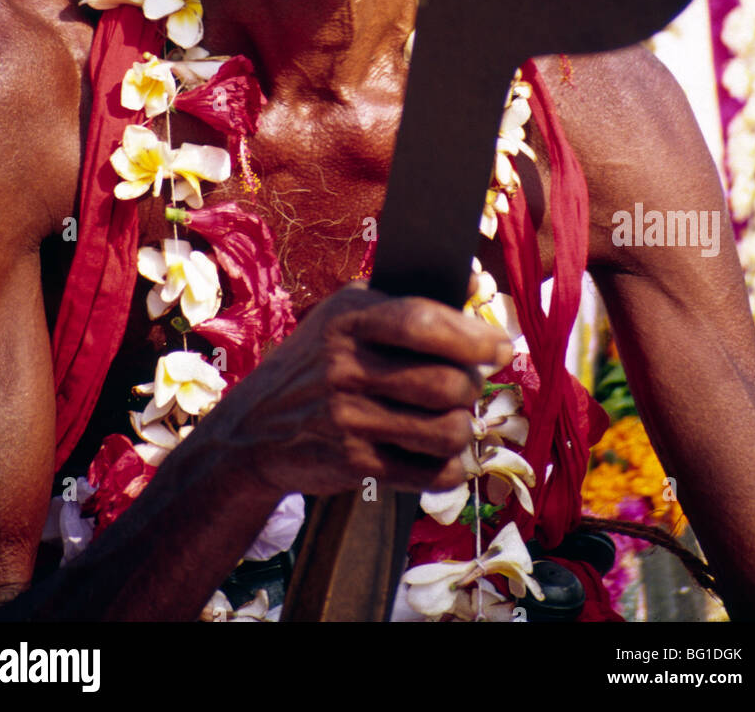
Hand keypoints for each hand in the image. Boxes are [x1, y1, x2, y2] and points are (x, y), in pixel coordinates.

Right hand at [223, 284, 513, 498]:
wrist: (253, 429)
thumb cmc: (316, 361)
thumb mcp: (345, 314)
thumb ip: (406, 297)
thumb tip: (470, 280)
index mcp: (347, 320)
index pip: (420, 322)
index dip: (471, 335)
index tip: (501, 346)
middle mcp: (345, 368)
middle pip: (445, 383)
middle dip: (472, 387)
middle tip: (469, 385)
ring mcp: (348, 419)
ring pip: (446, 430)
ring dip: (464, 427)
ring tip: (454, 418)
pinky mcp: (354, 464)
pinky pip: (430, 473)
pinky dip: (450, 467)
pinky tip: (443, 455)